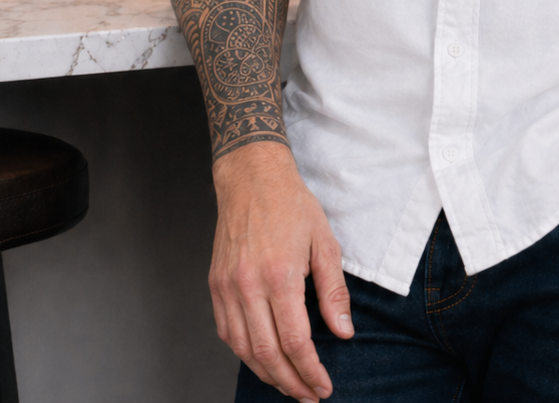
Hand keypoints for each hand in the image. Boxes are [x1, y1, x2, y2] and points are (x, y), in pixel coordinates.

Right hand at [210, 141, 352, 400]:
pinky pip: (227, 333)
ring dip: (267, 375)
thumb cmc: (291, 205)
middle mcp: (248, 286)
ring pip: (243, 350)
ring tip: (289, 384)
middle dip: (291, 383)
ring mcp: (227, 288)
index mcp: (280, 275)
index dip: (310, 371)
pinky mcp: (215, 286)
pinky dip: (245, 354)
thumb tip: (343, 332)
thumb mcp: (324, 241)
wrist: (251, 177)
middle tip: (309, 396)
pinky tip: (262, 359)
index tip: (323, 387)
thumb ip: (333, 291)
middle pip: (268, 354)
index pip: (295, 341)